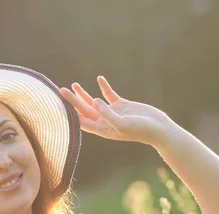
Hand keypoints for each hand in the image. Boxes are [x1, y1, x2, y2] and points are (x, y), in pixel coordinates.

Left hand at [59, 76, 173, 146]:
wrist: (159, 129)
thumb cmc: (141, 130)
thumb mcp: (122, 124)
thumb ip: (107, 114)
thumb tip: (94, 101)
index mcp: (102, 129)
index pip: (81, 121)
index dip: (69, 113)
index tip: (59, 104)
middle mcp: (104, 121)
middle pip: (84, 110)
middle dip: (72, 100)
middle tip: (61, 90)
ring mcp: (112, 113)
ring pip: (93, 102)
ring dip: (84, 94)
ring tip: (74, 84)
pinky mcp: (121, 105)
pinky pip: (109, 94)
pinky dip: (104, 87)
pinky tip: (99, 78)